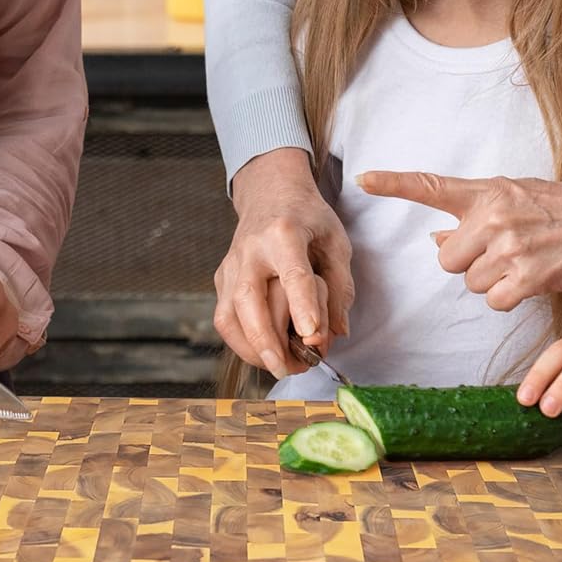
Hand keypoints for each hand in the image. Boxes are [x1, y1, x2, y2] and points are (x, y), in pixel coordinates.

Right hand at [214, 148, 354, 377]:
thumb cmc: (308, 219)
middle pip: (250, 300)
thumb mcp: (336, 242)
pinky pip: (224, 318)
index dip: (303, 308)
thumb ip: (341, 287)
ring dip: (251, 349)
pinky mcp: (221, 277)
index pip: (293, 275)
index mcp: (285, 233)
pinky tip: (263, 353)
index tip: (312, 338)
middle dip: (267, 341)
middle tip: (291, 369)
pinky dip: (241, 343)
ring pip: (229, 315)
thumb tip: (336, 333)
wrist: (271, 192)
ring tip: (279, 366)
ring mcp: (231, 264)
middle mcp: (251, 248)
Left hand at [357, 171, 561, 305]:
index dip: (394, 183)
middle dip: (467, 262)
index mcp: (486, 192)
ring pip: (472, 282)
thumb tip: (436, 237)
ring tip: (522, 260)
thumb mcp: (513, 199)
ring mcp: (509, 247)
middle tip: (499, 251)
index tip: (363, 178)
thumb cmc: (558, 208)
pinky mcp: (527, 277)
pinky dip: (509, 297)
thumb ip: (473, 217)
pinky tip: (531, 278)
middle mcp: (493, 216)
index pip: (431, 185)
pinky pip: (495, 300)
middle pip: (447, 258)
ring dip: (491, 280)